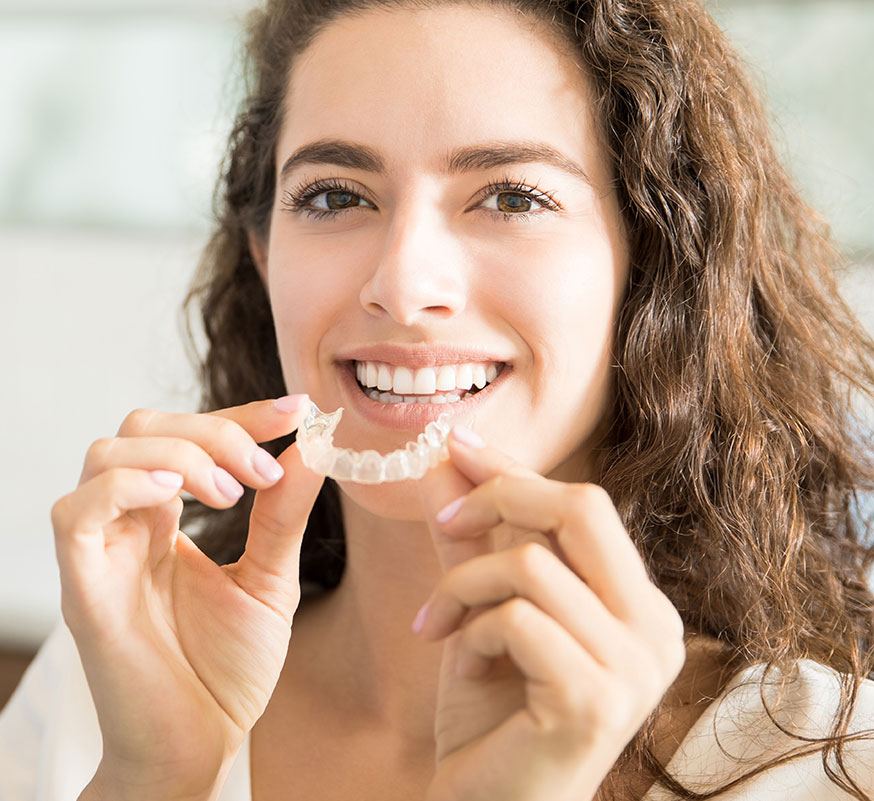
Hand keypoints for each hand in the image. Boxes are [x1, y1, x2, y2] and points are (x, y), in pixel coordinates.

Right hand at [52, 396, 323, 799]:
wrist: (201, 746)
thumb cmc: (226, 669)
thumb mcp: (269, 580)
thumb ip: (282, 515)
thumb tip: (312, 448)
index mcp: (166, 520)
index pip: (189, 435)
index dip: (241, 414)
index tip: (297, 410)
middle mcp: (128, 525)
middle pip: (142, 427)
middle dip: (212, 430)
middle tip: (262, 471)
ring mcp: (101, 552)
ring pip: (108, 453)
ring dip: (180, 455)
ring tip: (230, 494)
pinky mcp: (83, 588)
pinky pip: (76, 510)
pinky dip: (128, 484)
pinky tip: (180, 500)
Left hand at [415, 429, 684, 800]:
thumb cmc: (492, 712)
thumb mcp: (481, 609)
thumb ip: (471, 539)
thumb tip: (444, 463)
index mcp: (639, 603)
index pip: (583, 505)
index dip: (515, 469)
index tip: (458, 444)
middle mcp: (654, 628)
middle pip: (582, 507)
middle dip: (500, 496)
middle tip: (446, 521)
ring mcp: (635, 667)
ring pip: (532, 564)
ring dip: (464, 585)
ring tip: (440, 625)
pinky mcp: (596, 699)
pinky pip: (516, 619)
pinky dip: (471, 632)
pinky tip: (461, 667)